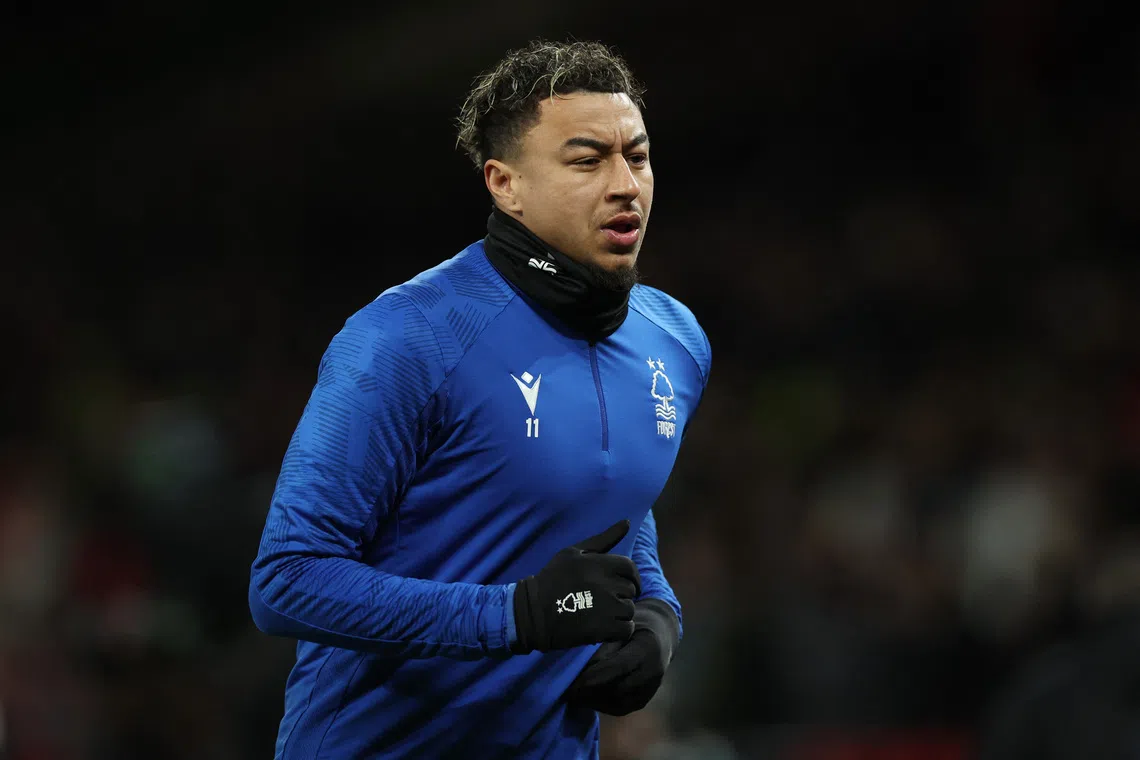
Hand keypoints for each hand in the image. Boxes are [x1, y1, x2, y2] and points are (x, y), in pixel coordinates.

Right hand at [511, 520, 641, 653]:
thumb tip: (627, 522)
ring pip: (629, 610)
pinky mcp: (603, 629)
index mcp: (599, 564)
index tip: (623, 584)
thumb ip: (604, 538)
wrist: (533, 611)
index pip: (630, 568)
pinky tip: (604, 627)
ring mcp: (606, 607)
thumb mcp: (574, 552)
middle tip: (603, 600)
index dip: (631, 577)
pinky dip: (619, 630)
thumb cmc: (553, 578)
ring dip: (619, 613)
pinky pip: (626, 629)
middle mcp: (605, 584)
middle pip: (630, 590)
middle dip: (620, 595)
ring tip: (600, 614)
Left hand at [564, 598, 678, 715]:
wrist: (661, 635)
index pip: (617, 668)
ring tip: (573, 695)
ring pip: (617, 703)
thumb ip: (604, 644)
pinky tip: (587, 698)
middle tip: (566, 691)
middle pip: (616, 689)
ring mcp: (651, 689)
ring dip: (593, 701)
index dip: (592, 678)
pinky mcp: (644, 700)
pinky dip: (602, 705)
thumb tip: (581, 665)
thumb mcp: (621, 625)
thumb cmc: (636, 624)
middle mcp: (653, 673)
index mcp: (648, 649)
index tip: (570, 682)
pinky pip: (620, 708)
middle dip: (589, 692)